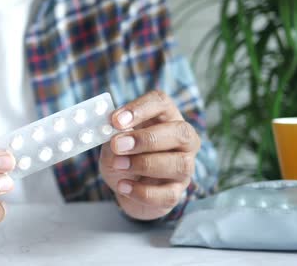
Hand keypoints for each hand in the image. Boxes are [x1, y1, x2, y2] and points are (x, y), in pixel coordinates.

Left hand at [99, 91, 200, 219]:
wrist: (123, 186)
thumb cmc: (122, 155)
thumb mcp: (112, 143)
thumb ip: (113, 136)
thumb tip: (115, 132)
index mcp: (166, 118)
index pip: (162, 103)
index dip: (140, 109)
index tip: (115, 120)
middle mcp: (183, 140)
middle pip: (180, 132)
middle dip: (146, 139)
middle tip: (117, 145)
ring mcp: (184, 167)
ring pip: (179, 164)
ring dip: (145, 164)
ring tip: (118, 165)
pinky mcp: (177, 192)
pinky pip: (167, 194)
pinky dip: (142, 191)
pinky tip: (123, 186)